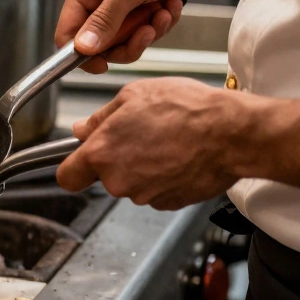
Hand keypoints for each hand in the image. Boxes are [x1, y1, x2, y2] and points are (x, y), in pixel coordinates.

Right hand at [56, 0, 205, 73]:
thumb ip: (104, 20)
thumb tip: (82, 47)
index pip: (67, 33)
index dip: (82, 53)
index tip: (102, 64)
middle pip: (100, 43)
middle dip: (128, 41)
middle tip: (146, 30)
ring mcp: (119, 4)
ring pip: (125, 40)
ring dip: (148, 31)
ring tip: (162, 12)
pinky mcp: (140, 8)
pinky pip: (144, 31)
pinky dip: (160, 22)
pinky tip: (169, 4)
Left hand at [56, 78, 241, 209]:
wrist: (232, 133)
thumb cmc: (186, 110)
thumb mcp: (133, 96)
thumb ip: (101, 117)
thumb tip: (82, 129)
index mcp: (102, 153)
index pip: (67, 177)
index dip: (72, 169)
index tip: (79, 162)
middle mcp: (118, 180)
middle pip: (104, 177)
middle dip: (116, 160)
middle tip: (140, 135)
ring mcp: (144, 195)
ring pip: (131, 184)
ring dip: (142, 167)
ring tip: (165, 142)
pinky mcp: (168, 203)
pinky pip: (155, 191)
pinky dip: (163, 178)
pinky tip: (178, 157)